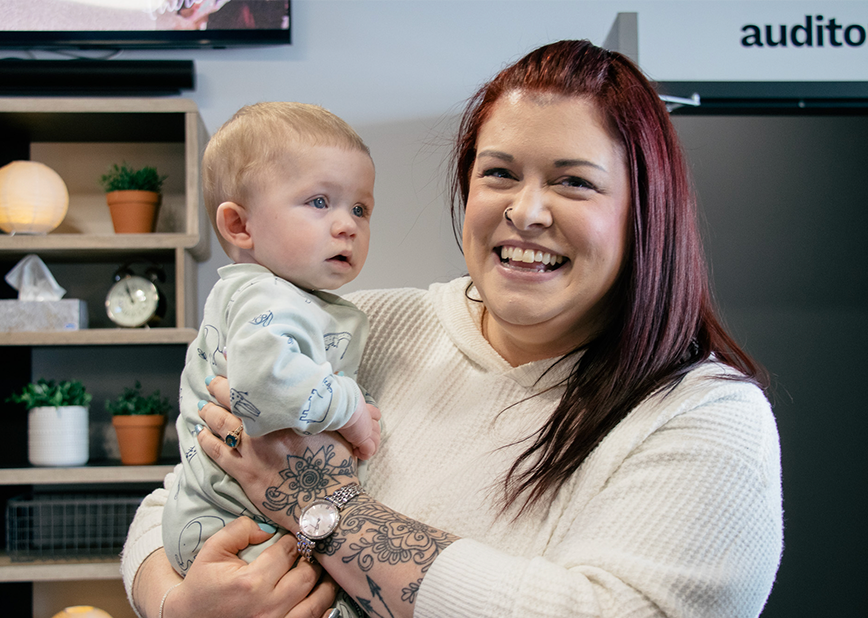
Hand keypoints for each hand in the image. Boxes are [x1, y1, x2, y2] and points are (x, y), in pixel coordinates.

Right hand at [161, 516, 336, 617]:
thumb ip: (238, 530)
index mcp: (251, 582)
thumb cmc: (203, 585)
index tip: (296, 536)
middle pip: (307, 575)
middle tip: (311, 551)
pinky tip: (321, 595)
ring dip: (325, 584)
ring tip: (322, 571)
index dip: (295, 540)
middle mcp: (266, 606)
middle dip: (312, 560)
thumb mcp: (212, 551)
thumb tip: (268, 527)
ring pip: (316, 601)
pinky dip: (322, 607)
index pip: (287, 552)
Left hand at [197, 376, 359, 529]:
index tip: (232, 359)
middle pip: (234, 400)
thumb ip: (327, 403)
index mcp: (288, 414)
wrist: (325, 504)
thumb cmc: (335, 467)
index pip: (258, 385)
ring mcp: (252, 451)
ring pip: (221, 423)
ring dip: (209, 411)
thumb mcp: (338, 428)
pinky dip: (206, 440)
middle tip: (212, 379)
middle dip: (220, 387)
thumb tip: (333, 376)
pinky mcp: (244, 473)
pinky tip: (201, 433)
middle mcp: (266, 428)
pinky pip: (217, 453)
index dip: (242, 371)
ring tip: (203, 405)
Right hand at [339, 402, 381, 459]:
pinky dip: (364, 454)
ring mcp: (368, 430)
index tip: (362, 424)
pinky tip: (355, 452)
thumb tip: (325, 403)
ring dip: (369, 446)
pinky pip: (369, 451)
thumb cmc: (337, 402)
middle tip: (359, 440)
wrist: (341, 406)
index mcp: (362, 408)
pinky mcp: (365, 439)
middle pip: (377, 428)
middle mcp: (368, 418)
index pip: (375, 414)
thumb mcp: (339, 402)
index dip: (372, 419)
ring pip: (376, 441)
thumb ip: (338, 406)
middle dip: (371, 435)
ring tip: (358, 449)